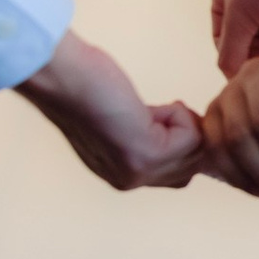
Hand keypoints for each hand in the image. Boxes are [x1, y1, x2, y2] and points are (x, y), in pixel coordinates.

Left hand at [15, 30, 205, 189]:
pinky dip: (178, 113)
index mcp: (121, 176)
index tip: (155, 117)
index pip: (178, 175)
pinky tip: (146, 108)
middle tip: (155, 112)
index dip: (177, 140)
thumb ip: (147, 139)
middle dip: (185, 132)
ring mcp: (138, 171)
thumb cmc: (86, 86)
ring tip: (149, 109)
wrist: (61, 77)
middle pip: (192, 166)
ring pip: (197, 149)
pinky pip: (192, 135)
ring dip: (181, 120)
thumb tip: (190, 138)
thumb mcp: (122, 124)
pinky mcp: (147, 153)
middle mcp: (129, 181)